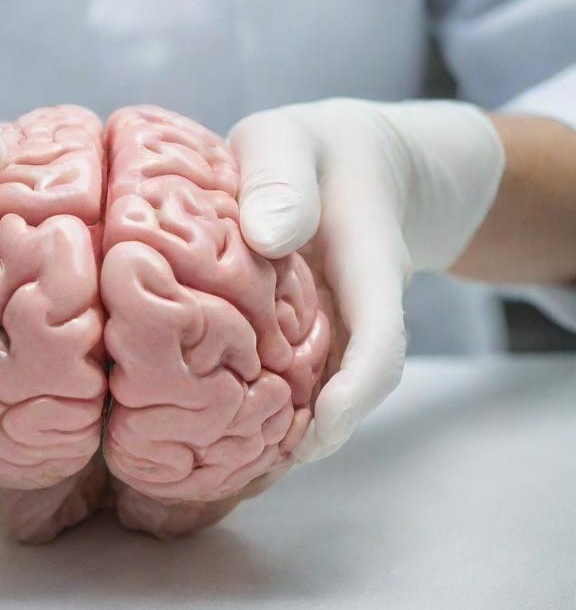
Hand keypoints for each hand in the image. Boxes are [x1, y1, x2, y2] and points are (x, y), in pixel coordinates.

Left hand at [229, 98, 504, 461]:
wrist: (357, 160)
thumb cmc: (314, 149)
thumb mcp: (292, 140)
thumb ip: (281, 175)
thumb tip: (266, 237)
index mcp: (368, 262)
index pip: (381, 337)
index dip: (356, 391)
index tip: (318, 431)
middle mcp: (361, 306)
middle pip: (356, 385)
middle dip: (315, 432)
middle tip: (251, 469)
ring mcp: (340, 323)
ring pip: (327, 386)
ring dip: (291, 425)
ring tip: (232, 460)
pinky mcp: (315, 329)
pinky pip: (303, 372)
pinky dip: (274, 399)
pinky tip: (228, 422)